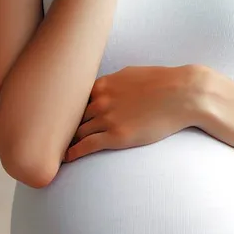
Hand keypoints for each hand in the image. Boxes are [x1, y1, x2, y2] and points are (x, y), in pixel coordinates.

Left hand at [63, 65, 202, 161]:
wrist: (182, 93)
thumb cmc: (162, 82)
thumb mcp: (132, 74)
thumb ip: (113, 83)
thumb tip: (104, 89)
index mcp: (104, 84)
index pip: (74, 99)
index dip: (67, 110)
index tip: (59, 118)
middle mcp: (101, 100)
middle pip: (72, 117)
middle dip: (63, 126)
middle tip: (51, 136)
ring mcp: (107, 118)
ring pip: (77, 132)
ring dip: (67, 141)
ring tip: (56, 151)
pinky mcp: (116, 136)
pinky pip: (86, 146)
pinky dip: (73, 153)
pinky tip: (66, 159)